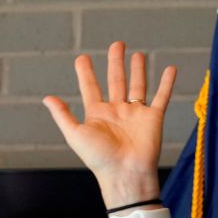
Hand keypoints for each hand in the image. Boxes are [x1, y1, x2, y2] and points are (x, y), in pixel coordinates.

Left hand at [43, 42, 177, 206]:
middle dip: (115, 63)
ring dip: (137, 70)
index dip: (85, 73)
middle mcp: (116, 111)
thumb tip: (47, 98)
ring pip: (137, 85)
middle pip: (115, 81)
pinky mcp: (153, 117)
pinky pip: (161, 96)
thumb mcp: (75, 134)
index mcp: (96, 114)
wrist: (124, 173)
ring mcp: (135, 113)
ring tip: (136, 54)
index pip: (90, 87)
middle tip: (117, 44)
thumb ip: (63, 115)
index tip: (81, 58)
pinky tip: (170, 68)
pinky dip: (166, 83)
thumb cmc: (98, 157)